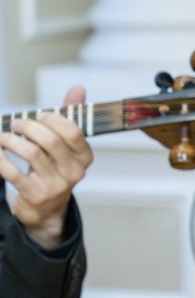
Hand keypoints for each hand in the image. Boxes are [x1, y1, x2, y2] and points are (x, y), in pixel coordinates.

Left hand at [0, 84, 92, 249]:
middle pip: (49, 140)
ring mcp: (56, 186)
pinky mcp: (35, 196)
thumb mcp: (65, 146)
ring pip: (30, 153)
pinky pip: (12, 171)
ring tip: (3, 137)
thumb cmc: (53, 169)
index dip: (53, 119)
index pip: (73, 131)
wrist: (45, 209)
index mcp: (84, 158)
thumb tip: (78, 88)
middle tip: (16, 125)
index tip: (39, 116)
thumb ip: (70, 116)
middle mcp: (74, 173)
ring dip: (10, 140)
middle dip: (27, 126)